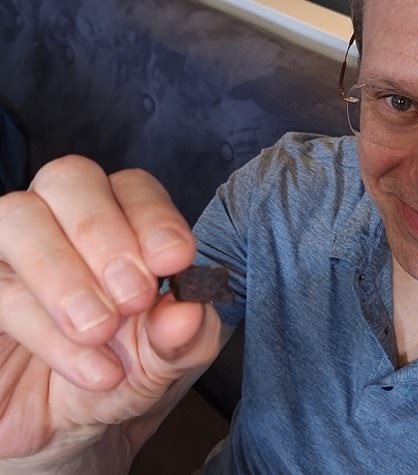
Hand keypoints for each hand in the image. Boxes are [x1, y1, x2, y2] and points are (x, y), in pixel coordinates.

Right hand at [0, 156, 222, 465]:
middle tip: (133, 296)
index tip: (174, 262)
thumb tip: (188, 310)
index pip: (134, 188)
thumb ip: (184, 335)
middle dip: (103, 232)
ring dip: (64, 275)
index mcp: (121, 226)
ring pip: (15, 218)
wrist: (65, 431)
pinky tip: (88, 370)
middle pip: (68, 178)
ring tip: (100, 331)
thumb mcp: (166, 362)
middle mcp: (62, 226)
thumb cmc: (122, 375)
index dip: (154, 217)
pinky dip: (41, 327)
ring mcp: (9, 256)